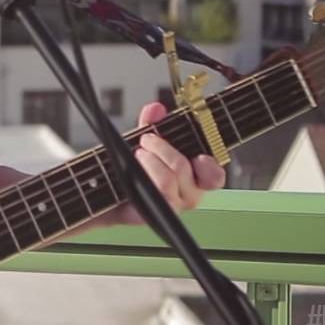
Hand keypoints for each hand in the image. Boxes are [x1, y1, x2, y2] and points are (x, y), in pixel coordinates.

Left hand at [106, 102, 225, 226]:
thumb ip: (152, 124)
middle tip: (147, 140)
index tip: (199, 156)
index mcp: (194, 176)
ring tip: (138, 153)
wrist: (110, 189)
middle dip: (162, 148)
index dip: (210, 167)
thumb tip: (156, 109)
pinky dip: (143, 174)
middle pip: (184, 168)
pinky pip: (153, 194)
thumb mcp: (146, 140)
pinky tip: (133, 168)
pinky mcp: (152, 215)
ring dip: (149, 160)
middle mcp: (187, 194)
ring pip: (167, 181)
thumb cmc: (134, 165)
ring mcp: (171, 206)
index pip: (214, 177)